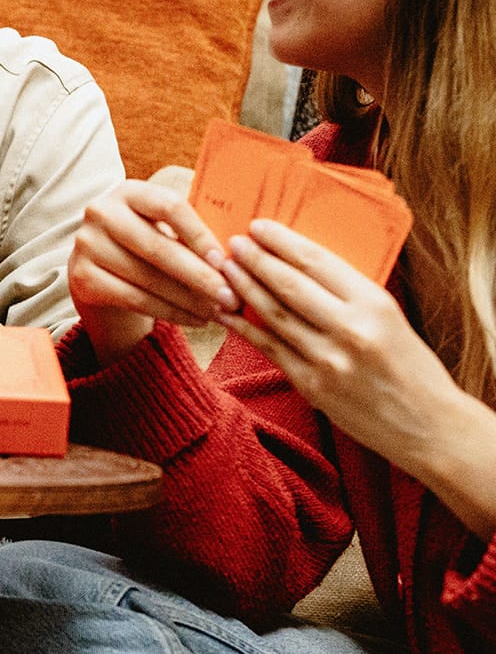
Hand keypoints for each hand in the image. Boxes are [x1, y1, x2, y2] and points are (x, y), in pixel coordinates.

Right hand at [66, 180, 233, 363]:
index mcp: (129, 191)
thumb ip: (195, 228)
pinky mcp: (80, 278)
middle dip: (198, 275)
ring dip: (188, 299)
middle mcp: (100, 212)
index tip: (224, 259)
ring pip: (146, 277)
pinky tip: (195, 319)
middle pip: (156, 246)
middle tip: (230, 296)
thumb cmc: (149, 243)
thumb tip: (246, 248)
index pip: (168, 205)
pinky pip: (133, 299)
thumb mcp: (165, 225)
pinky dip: (169, 312)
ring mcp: (86, 245)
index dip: (198, 232)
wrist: (100, 268)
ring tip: (218, 311)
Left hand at [217, 220, 461, 464]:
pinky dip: (243, 327)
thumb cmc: (410, 367)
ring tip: (224, 269)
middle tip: (233, 244)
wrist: (429, 427)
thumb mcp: (390, 319)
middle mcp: (350, 329)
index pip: (318, 262)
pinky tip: (225, 312)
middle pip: (288, 285)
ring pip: (273, 315)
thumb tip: (300, 266)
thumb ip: (349, 295)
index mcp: (374, 305)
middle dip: (255, 260)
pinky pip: (269, 348)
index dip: (282, 242)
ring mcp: (328, 360)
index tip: (259, 227)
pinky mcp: (311, 386)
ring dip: (243, 288)